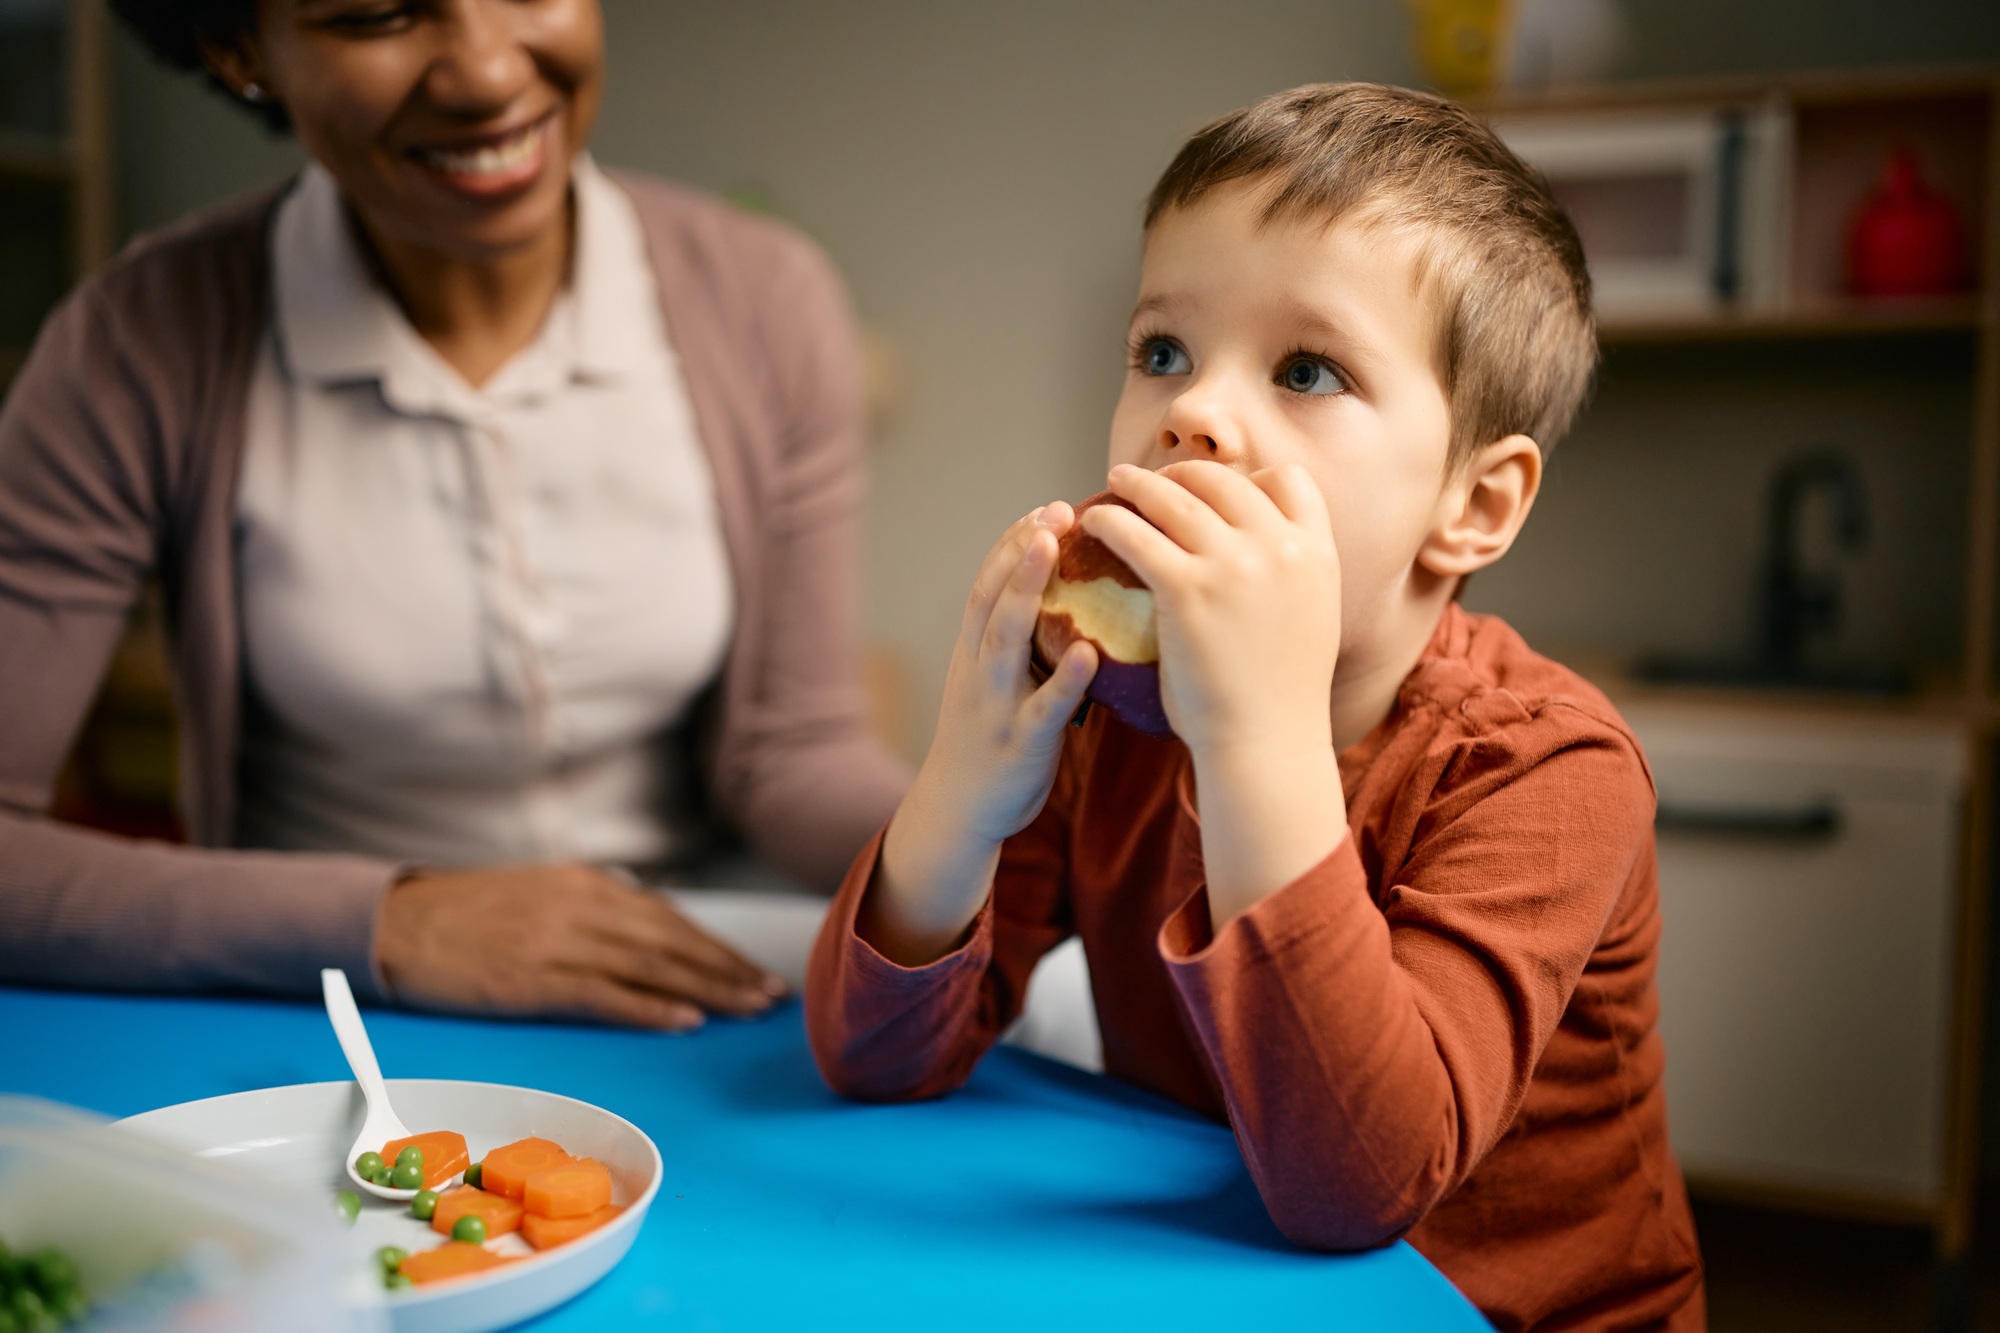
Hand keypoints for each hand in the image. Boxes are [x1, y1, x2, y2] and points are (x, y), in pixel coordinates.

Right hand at [375, 864, 786, 1029]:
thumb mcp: (541, 895)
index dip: (717, 947)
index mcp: (588, 884)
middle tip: (773, 994)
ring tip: (750, 1008)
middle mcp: (584, 906)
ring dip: (708, 988)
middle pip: (673, 941)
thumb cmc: (466, 916)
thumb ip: (594, 911)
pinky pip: (605, 993)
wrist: (396, 922)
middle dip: (728, 969)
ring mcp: (559, 941)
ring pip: (651, 965)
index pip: (670, 918)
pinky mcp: (533, 977)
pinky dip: (649, 1007)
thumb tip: (648, 934)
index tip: (755, 970)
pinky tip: (686, 1020)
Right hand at [865, 503, 1096, 963]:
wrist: (957, 810)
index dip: (1013, 543)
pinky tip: (1090, 653)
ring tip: (1054, 548)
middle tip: (1056, 510)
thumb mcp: (991, 683)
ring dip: (1027, 589)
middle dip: (1020, 550)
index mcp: (973, 652)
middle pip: (992, 597)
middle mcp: (979, 669)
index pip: (987, 583)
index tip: (1045, 508)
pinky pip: (1046, 706)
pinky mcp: (1021, 742)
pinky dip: (1066, 678)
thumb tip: (1064, 599)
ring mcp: (997, 704)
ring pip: (1007, 638)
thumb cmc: (987, 739)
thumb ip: (1018, 644)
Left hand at [1087, 461, 1340, 759]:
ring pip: (1175, 497)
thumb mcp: (1311, 617)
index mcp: (1317, 552)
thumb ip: (1290, 575)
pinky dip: (1110, 521)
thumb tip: (1260, 550)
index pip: (1289, 481)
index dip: (1250, 478)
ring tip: (1115, 483)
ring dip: (1138, 484)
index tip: (1217, 490)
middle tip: (1152, 481)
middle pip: (1224, 480)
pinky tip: (1094, 524)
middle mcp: (1280, 546)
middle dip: (1184, 474)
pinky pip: (1136, 534)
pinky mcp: (1187, 587)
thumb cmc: (1280, 696)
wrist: (1267, 741)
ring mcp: (1234, 563)